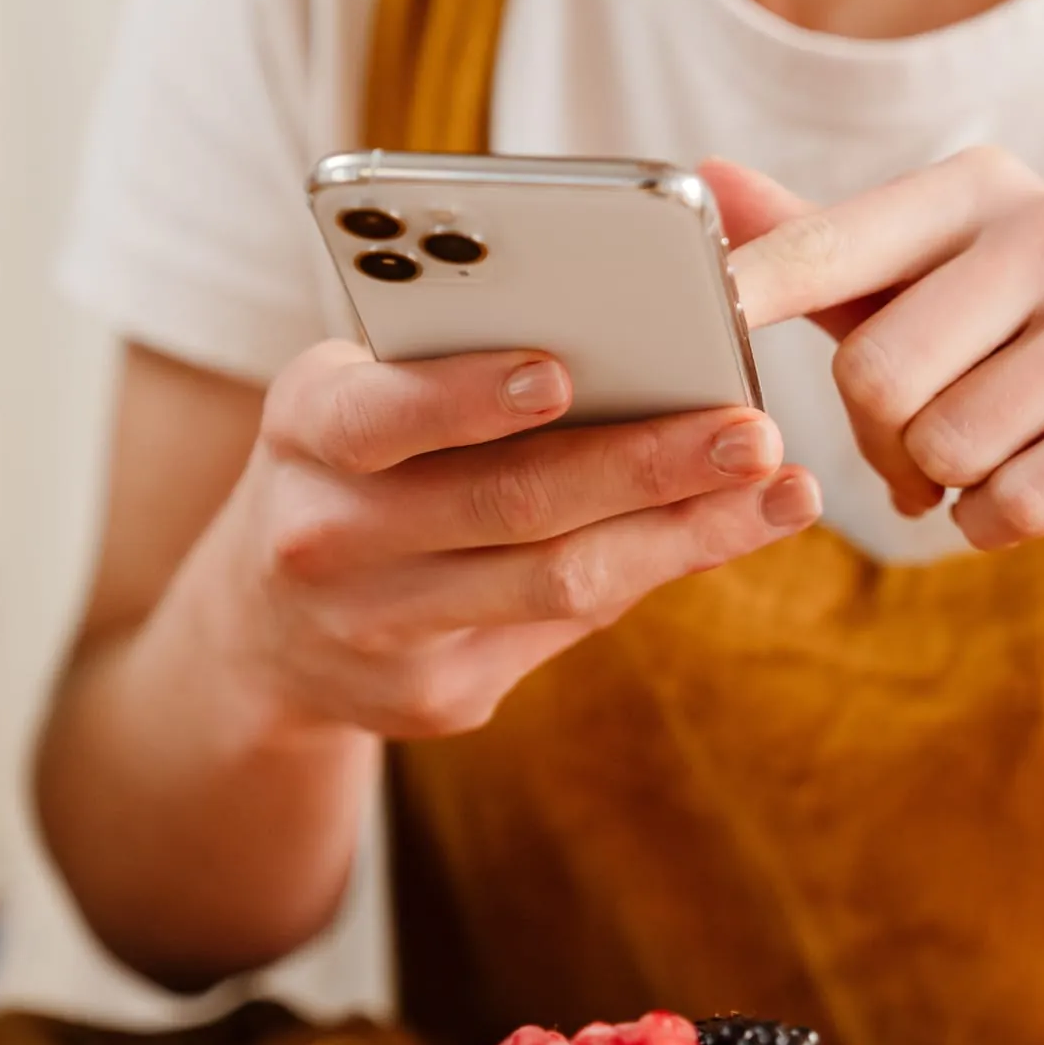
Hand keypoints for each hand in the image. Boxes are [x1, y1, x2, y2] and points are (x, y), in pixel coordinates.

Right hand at [202, 341, 821, 737]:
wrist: (262, 633)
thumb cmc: (357, 464)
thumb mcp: (368, 399)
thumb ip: (468, 372)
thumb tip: (648, 344)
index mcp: (304, 429)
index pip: (379, 414)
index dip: (464, 398)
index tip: (560, 372)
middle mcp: (323, 538)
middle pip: (505, 504)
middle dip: (643, 465)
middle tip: (753, 431)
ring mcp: (375, 633)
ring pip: (554, 582)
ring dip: (683, 532)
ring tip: (781, 491)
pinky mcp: (430, 700)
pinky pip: (562, 628)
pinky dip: (652, 572)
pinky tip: (726, 533)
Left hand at [713, 149, 1043, 582]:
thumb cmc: (1040, 367)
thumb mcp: (933, 296)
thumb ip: (825, 248)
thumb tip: (706, 179)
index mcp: (986, 187)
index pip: (833, 248)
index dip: (753, 292)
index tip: (698, 316)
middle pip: (877, 373)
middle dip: (881, 446)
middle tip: (917, 461)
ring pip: (946, 445)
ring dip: (949, 488)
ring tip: (997, 462)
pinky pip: (1014, 500)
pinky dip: (1002, 524)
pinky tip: (1041, 490)